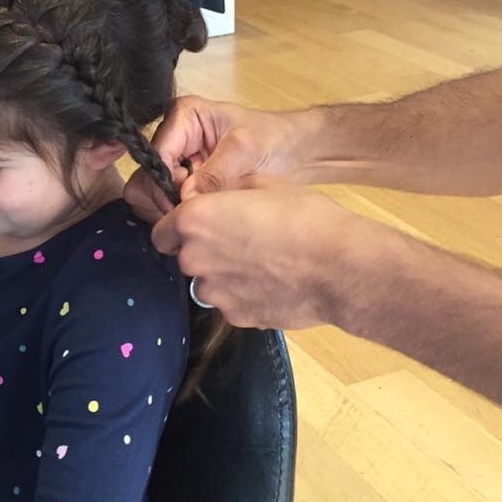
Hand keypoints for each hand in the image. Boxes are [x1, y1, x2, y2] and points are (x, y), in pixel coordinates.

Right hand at [124, 96, 310, 221]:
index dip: (165, 184)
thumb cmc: (273, 139)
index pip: (156, 155)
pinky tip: (200, 215)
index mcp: (182, 117)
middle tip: (193, 210)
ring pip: (148, 194)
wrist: (295, 151)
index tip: (185, 205)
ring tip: (200, 212)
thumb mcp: (245, 151)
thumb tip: (186, 200)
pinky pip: (164, 204)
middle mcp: (171, 137)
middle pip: (144, 176)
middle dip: (163, 198)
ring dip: (168, 209)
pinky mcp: (182, 182)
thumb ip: (214, 174)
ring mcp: (175, 162)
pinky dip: (177, 214)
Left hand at [151, 186, 389, 329]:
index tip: (200, 224)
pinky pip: (230, 302)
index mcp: (194, 220)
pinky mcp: (236, 317)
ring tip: (259, 264)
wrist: (340, 267)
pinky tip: (272, 284)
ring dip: (222, 275)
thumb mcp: (264, 184)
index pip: (161, 230)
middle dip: (203, 250)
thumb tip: (219, 195)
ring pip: (206, 283)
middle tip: (239, 241)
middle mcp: (194, 259)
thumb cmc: (304, 217)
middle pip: (184, 257)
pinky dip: (243, 295)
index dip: (179, 227)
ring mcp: (214, 293)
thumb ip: (228, 190)